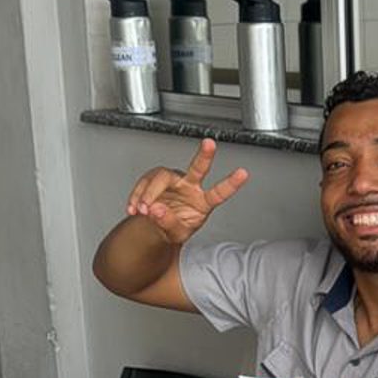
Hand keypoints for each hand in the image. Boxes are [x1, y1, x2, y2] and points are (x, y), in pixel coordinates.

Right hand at [125, 138, 248, 244]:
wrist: (156, 226)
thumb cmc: (173, 228)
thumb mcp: (175, 234)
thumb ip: (169, 223)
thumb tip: (157, 209)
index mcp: (202, 202)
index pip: (219, 193)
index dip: (231, 183)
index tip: (243, 173)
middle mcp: (190, 186)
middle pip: (197, 169)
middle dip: (205, 155)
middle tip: (210, 144)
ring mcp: (173, 181)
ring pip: (161, 177)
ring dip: (148, 194)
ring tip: (142, 210)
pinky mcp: (155, 179)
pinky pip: (144, 184)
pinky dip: (136, 196)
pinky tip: (133, 208)